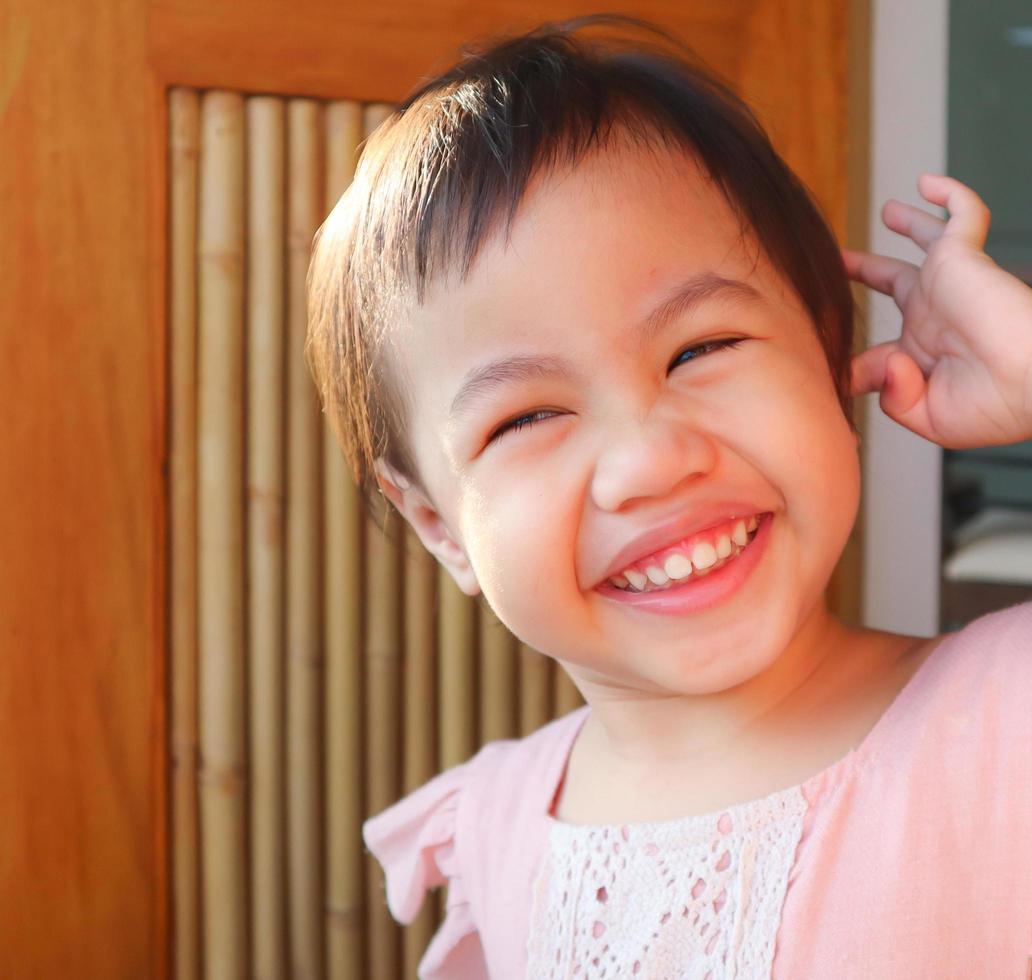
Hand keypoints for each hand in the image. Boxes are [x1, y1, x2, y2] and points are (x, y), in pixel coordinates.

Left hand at [844, 173, 1031, 448]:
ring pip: (927, 241)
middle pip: (894, 284)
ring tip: (889, 209)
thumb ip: (890, 394)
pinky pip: (964, 214)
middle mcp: (933, 317)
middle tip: (839, 260)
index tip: (821, 368)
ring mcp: (948, 285)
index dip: (848, 364)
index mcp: (921, 356)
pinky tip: (928, 182)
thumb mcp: (929, 416)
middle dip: (867, 271)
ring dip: (910, 223)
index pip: (874, 354)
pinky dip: (950, 194)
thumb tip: (882, 364)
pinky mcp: (964, 259)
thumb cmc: (993, 407)